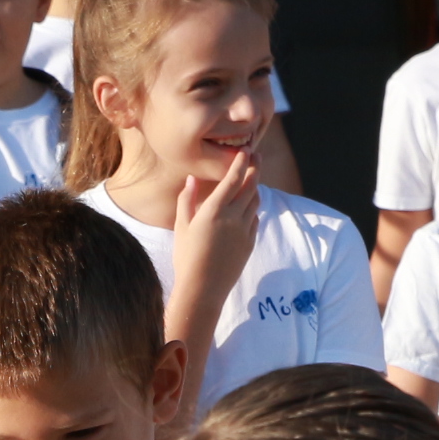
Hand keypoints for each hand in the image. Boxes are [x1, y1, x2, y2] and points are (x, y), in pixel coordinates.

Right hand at [171, 152, 261, 328]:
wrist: (203, 289)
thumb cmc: (186, 257)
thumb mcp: (181, 226)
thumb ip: (186, 200)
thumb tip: (191, 179)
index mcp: (214, 210)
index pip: (233, 178)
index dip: (241, 162)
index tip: (245, 150)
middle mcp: (233, 217)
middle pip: (251, 185)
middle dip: (255, 168)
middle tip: (256, 156)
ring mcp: (245, 230)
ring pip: (255, 201)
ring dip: (255, 187)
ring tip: (252, 179)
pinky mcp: (250, 242)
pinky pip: (255, 219)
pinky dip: (252, 208)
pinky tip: (247, 207)